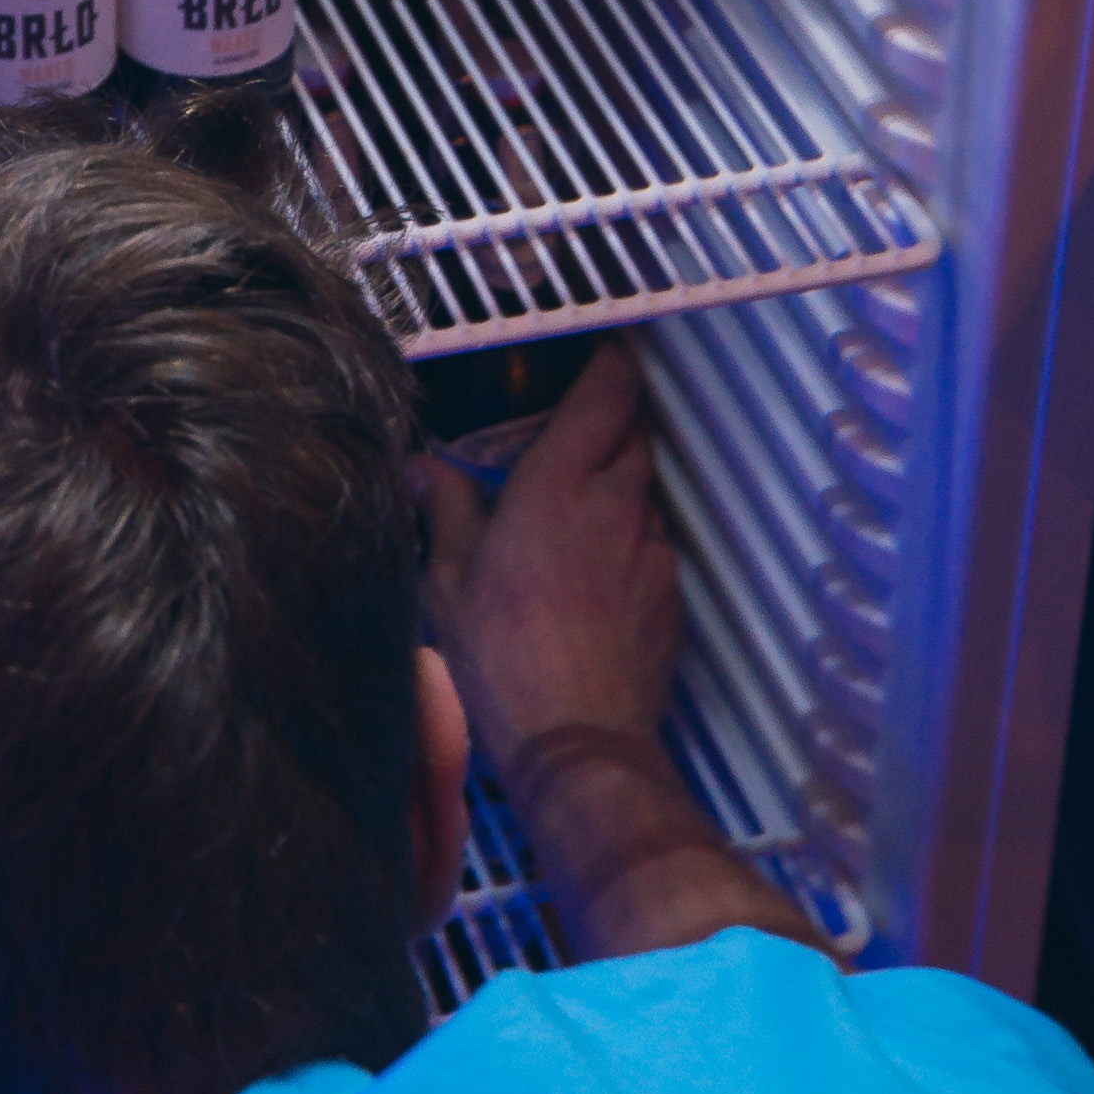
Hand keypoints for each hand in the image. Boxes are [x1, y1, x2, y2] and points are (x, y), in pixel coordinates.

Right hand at [418, 340, 674, 798]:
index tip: (600, 353)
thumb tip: (424, 472)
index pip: (606, 394)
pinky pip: (654, 547)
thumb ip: (445, 512)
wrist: (577, 740)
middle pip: (633, 434)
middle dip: (611, 421)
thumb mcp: (449, 582)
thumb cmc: (505, 660)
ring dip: (618, 487)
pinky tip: (595, 576)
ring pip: (645, 493)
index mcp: (559, 486)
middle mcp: (617, 507)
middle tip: (573, 429)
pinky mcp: (669, 597)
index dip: (610, 363)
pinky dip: (630, 544)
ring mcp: (652, 552)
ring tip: (575, 512)